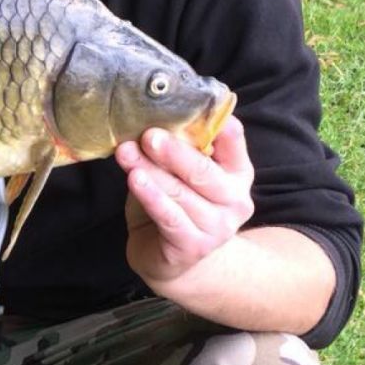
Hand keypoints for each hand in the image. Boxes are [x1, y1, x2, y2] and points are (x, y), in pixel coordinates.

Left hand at [115, 116, 254, 295]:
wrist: (172, 260)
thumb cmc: (175, 206)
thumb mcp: (180, 173)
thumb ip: (177, 150)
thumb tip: (148, 119)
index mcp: (237, 172)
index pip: (234, 139)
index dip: (216, 122)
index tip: (189, 104)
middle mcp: (235, 199)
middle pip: (204, 170)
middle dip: (173, 151)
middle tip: (148, 135)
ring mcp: (218, 226)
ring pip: (180, 193)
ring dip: (150, 171)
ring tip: (127, 153)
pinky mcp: (194, 246)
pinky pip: (169, 217)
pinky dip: (151, 196)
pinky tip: (135, 179)